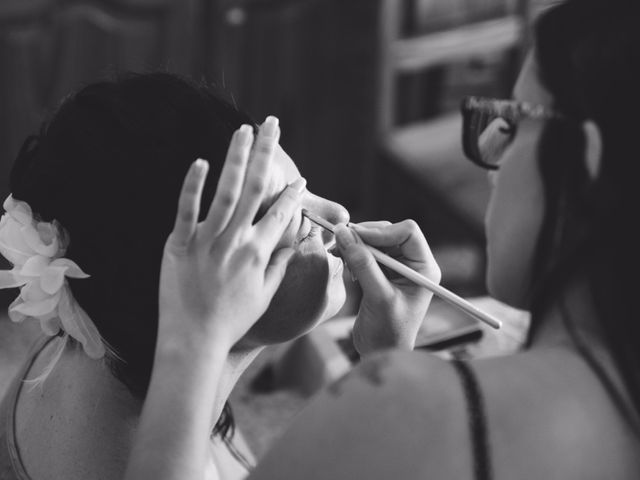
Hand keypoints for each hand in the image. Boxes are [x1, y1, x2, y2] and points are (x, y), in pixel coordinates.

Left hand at [158, 117, 304, 356]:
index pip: (281, 214)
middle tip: (272, 125)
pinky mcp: (179, 244)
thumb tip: (292, 248)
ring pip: (225, 192)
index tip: (299, 178)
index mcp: (259, 254)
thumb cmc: (232, 322)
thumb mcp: (264, 297)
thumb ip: (279, 268)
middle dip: (266, 153)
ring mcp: (207, 241)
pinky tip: (201, 161)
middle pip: (256, 189)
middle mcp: (236, 242)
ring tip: (243, 130)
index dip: (293, 195)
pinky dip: (193, 184)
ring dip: (236, 157)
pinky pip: (186, 209)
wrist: (193, 340)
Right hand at [334, 220, 440, 354]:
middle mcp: (413, 263)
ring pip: (375, 239)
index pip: (407, 232)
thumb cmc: (388, 332)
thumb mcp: (378, 297)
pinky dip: (353, 252)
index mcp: (424, 268)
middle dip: (365, 236)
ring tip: (340, 253)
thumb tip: (344, 234)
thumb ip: (363, 265)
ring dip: (356, 243)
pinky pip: (366, 251)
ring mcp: (397, 267)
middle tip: (342, 242)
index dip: (381, 231)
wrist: (381, 353)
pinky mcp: (382, 272)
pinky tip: (342, 259)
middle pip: (389, 232)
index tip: (357, 238)